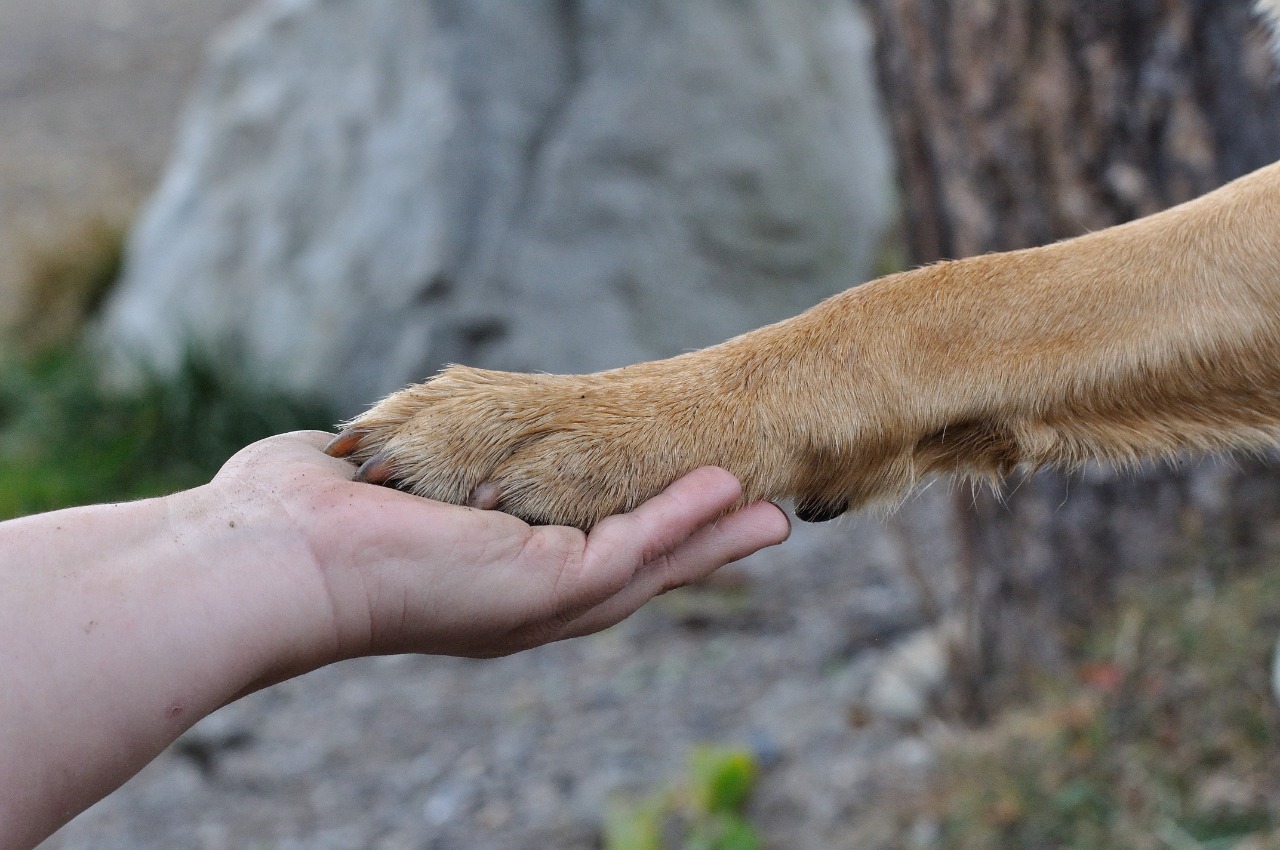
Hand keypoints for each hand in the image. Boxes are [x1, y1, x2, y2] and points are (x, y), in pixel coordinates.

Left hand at [215, 432, 791, 659]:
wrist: (277, 553)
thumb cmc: (308, 518)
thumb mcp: (390, 485)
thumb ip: (415, 470)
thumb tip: (383, 447)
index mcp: (493, 581)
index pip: (586, 555)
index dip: (644, 533)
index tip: (688, 504)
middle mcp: (524, 602)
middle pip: (636, 572)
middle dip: (699, 546)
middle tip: (764, 521)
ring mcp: (539, 600)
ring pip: (649, 568)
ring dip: (710, 538)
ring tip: (768, 511)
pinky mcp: (545, 585)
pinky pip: (633, 548)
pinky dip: (684, 521)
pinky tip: (725, 491)